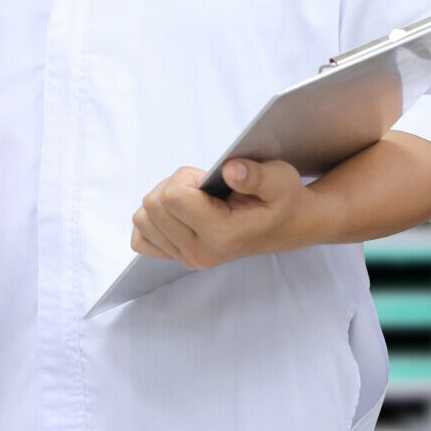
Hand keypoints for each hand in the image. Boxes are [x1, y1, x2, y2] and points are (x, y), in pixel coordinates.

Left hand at [130, 158, 321, 270]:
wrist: (288, 225)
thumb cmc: (282, 199)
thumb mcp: (280, 179)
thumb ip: (256, 175)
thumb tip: (230, 171)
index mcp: (222, 234)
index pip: (172, 197)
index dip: (186, 178)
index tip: (209, 180)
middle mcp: (200, 253)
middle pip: (152, 206)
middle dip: (173, 186)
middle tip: (203, 189)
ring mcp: (187, 259)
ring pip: (142, 219)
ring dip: (163, 201)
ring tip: (195, 200)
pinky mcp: (178, 258)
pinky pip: (141, 238)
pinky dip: (153, 221)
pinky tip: (179, 214)